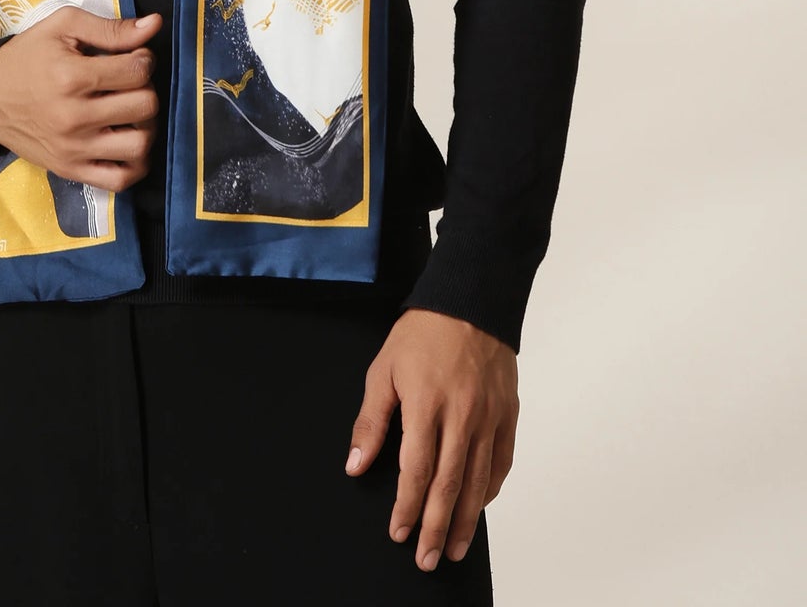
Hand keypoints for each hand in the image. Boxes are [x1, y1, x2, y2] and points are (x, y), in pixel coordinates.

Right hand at [0, 6, 161, 189]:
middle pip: (144, 106)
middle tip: (130, 83)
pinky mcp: (70, 170)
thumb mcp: (63, 27)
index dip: (144, 58)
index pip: (137, 70)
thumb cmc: (27, 57)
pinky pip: (120, 180)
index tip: (133, 56)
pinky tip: (127, 141)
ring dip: (146, 125)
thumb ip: (110, 28)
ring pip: (139, 145)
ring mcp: (73, 149)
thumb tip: (155, 25)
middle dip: (145, 88)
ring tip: (131, 112)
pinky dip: (135, 164)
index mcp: (71, 77)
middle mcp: (74, 117)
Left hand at [344, 306, 518, 570]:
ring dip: (466, 521)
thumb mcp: (383, 370)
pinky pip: (501, 461)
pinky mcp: (507, 413)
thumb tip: (356, 465)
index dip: (407, 507)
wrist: (472, 301)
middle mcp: (462, 417)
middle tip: (427, 560)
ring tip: (455, 548)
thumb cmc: (423, 333)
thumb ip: (370, 421)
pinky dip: (490, 489)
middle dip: (436, 529)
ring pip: (478, 481)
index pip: (416, 471)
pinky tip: (478, 506)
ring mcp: (489, 417)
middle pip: (449, 486)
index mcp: (426, 405)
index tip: (399, 533)